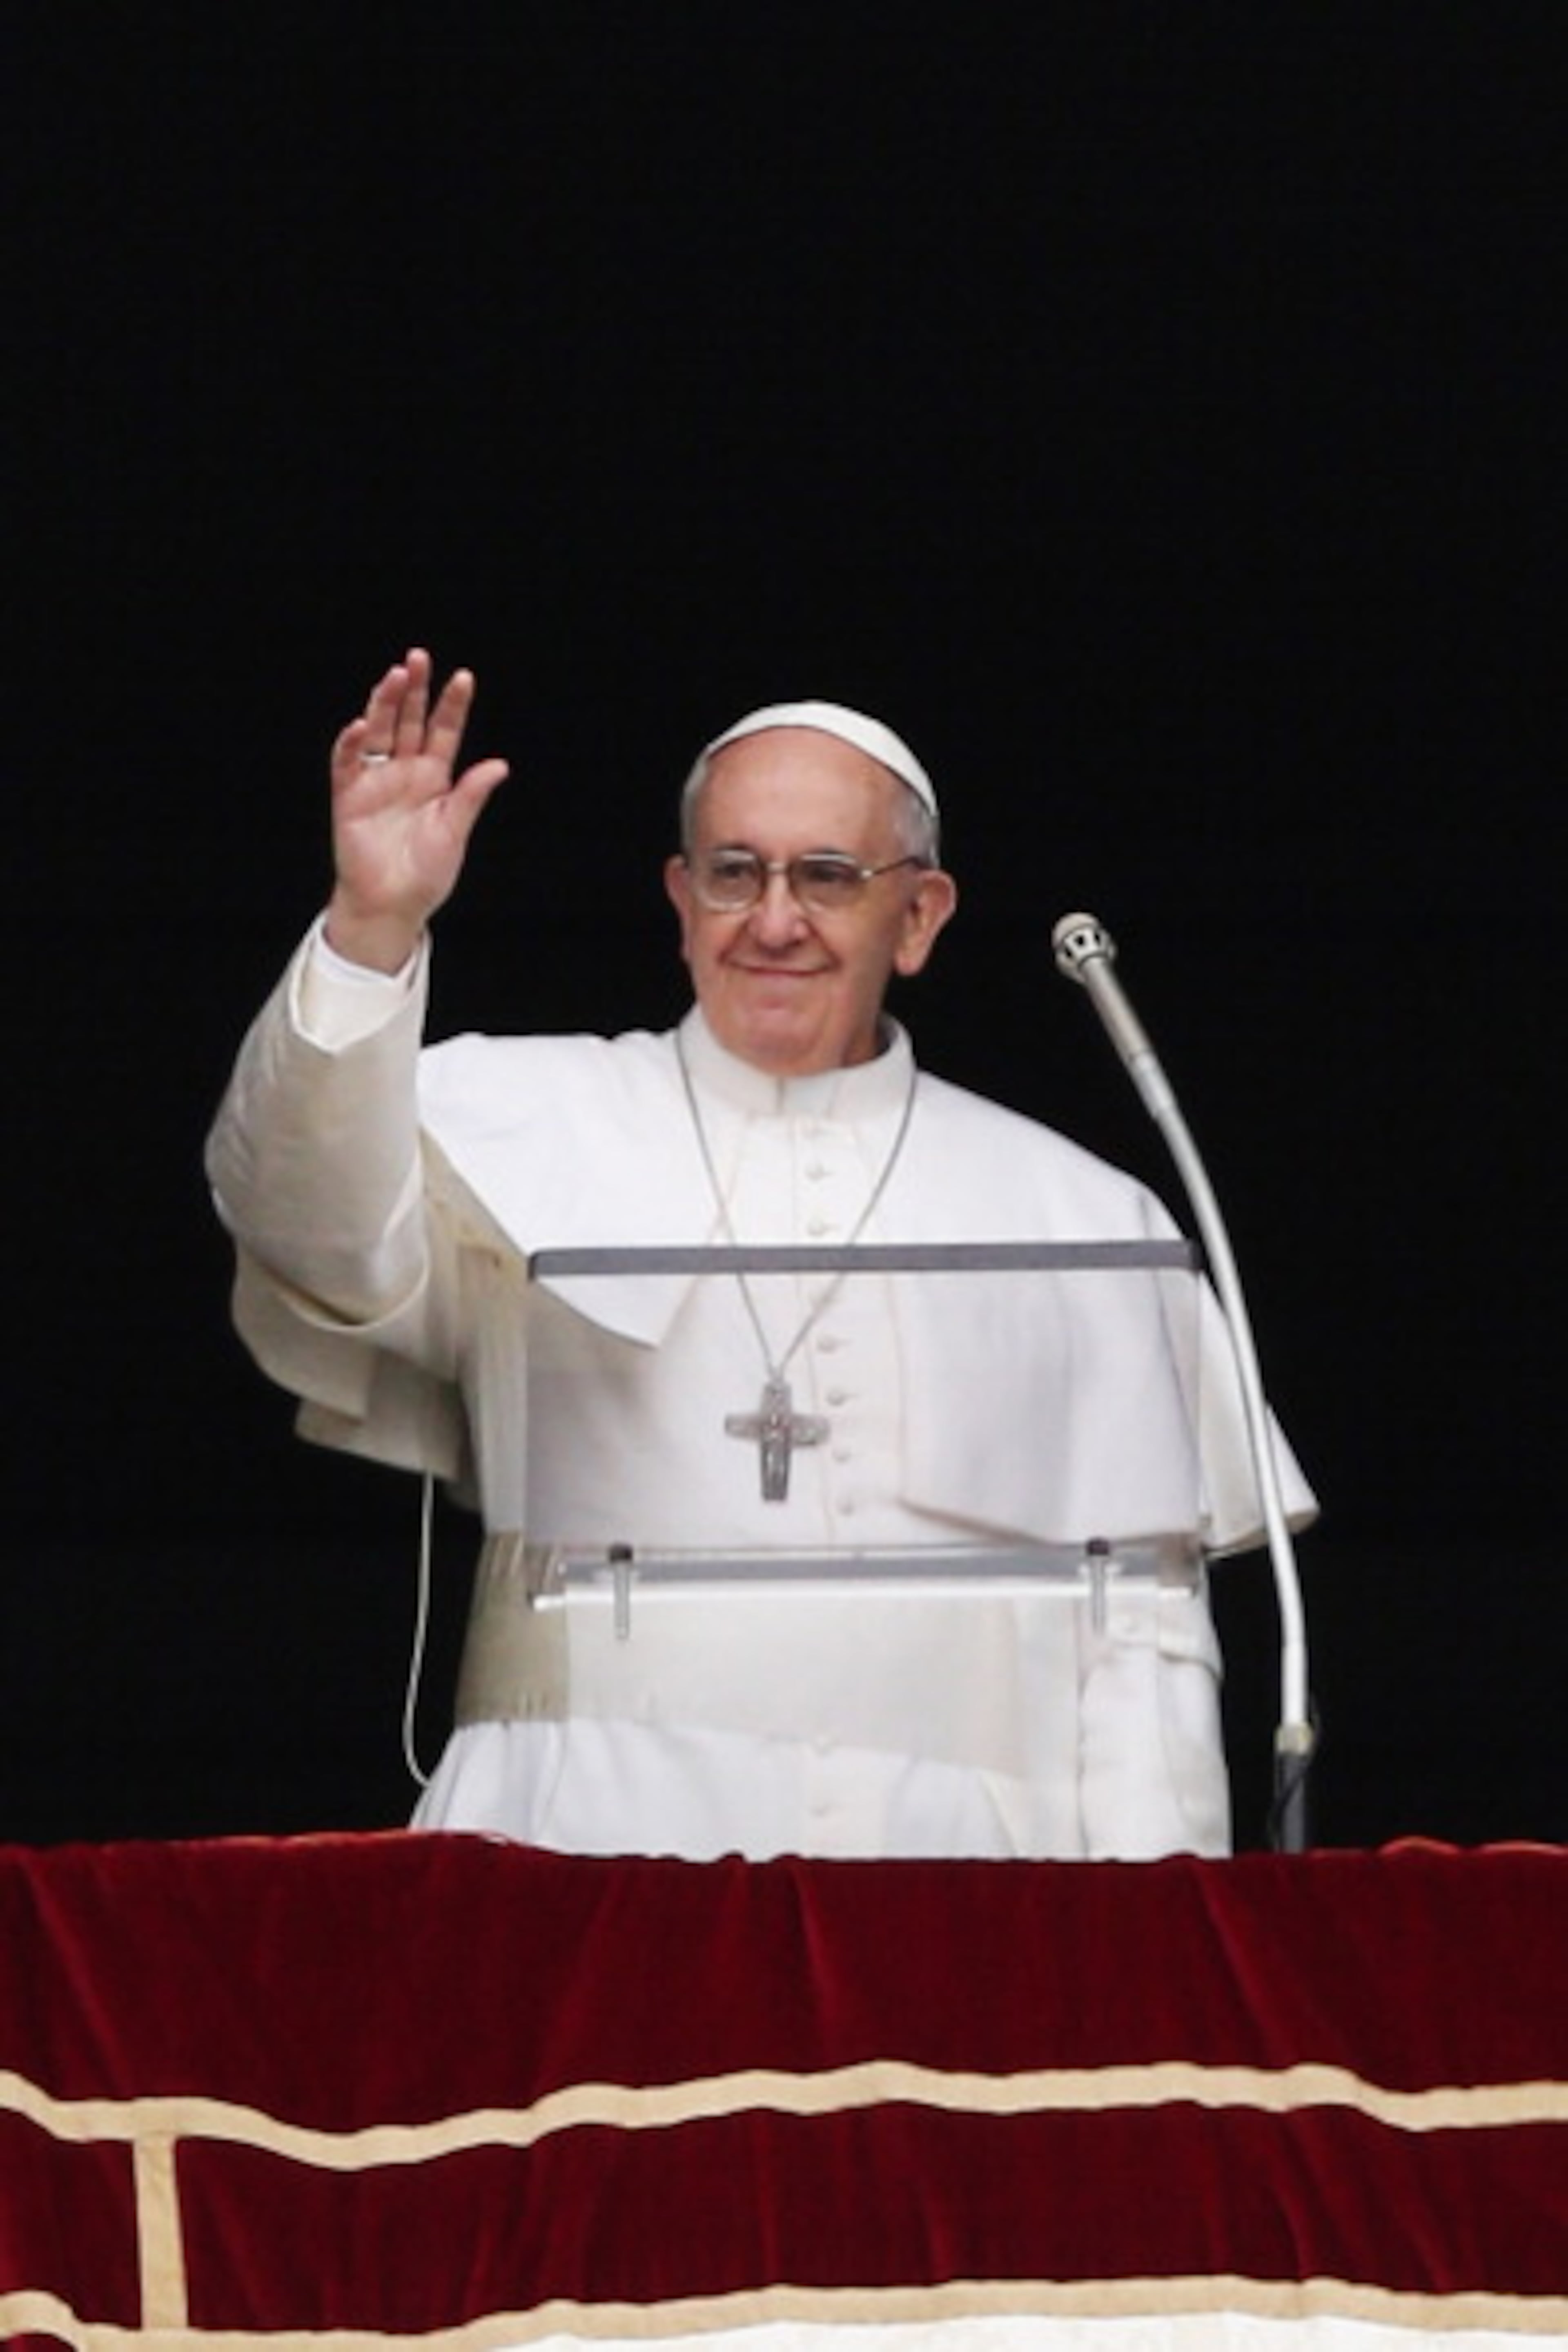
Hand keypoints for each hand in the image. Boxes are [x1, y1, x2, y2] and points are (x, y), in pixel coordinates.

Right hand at [324, 648, 508, 971]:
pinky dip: (352, 742)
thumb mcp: (455, 832)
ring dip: (385, 703)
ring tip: (395, 676)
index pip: (444, 732)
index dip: (452, 705)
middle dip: (414, 690)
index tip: (464, 678)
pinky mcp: (349, 795)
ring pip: (380, 731)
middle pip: (409, 721)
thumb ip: (471, 796)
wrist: (392, 905)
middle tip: (419, 658)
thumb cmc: (426, 874)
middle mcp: (405, 772)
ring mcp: (376, 781)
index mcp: (435, 778)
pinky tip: (361, 723)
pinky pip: (348, 761)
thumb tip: (500, 765)